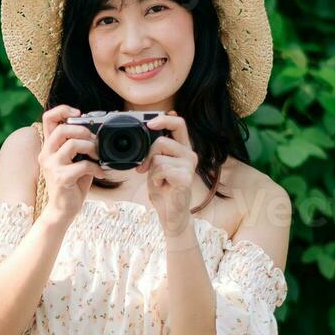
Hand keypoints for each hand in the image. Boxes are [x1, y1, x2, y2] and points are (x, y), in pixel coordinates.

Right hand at [36, 104, 101, 224]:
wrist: (63, 211)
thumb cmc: (71, 185)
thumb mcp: (73, 161)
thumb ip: (78, 146)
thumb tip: (95, 132)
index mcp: (48, 147)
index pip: (48, 118)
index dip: (62, 110)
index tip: (78, 113)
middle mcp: (46, 154)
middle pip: (61, 129)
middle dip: (82, 130)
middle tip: (93, 139)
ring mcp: (52, 166)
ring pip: (72, 144)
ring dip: (91, 148)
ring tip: (98, 157)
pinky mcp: (61, 178)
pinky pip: (82, 165)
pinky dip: (96, 168)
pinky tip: (100, 174)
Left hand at [141, 111, 196, 239]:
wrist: (171, 214)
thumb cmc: (163, 189)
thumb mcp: (156, 165)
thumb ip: (155, 150)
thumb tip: (148, 130)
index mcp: (182, 148)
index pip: (179, 124)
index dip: (164, 120)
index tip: (149, 124)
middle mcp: (189, 154)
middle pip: (161, 142)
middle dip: (147, 156)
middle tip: (145, 169)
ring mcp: (189, 166)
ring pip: (158, 158)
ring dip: (151, 172)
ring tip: (160, 181)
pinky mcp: (186, 178)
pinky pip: (161, 170)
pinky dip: (155, 180)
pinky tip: (163, 187)